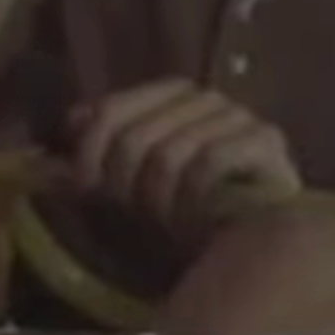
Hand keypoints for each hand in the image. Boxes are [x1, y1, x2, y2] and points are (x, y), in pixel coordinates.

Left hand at [70, 79, 301, 241]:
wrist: (253, 241)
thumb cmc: (188, 208)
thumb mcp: (131, 181)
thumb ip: (99, 149)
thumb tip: (68, 122)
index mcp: (170, 93)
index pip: (109, 113)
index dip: (89, 155)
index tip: (88, 190)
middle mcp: (204, 97)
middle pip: (135, 138)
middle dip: (127, 186)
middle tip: (138, 215)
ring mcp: (238, 116)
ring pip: (170, 153)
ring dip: (162, 200)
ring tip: (170, 222)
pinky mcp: (266, 140)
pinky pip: (210, 161)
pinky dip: (194, 198)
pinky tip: (198, 220)